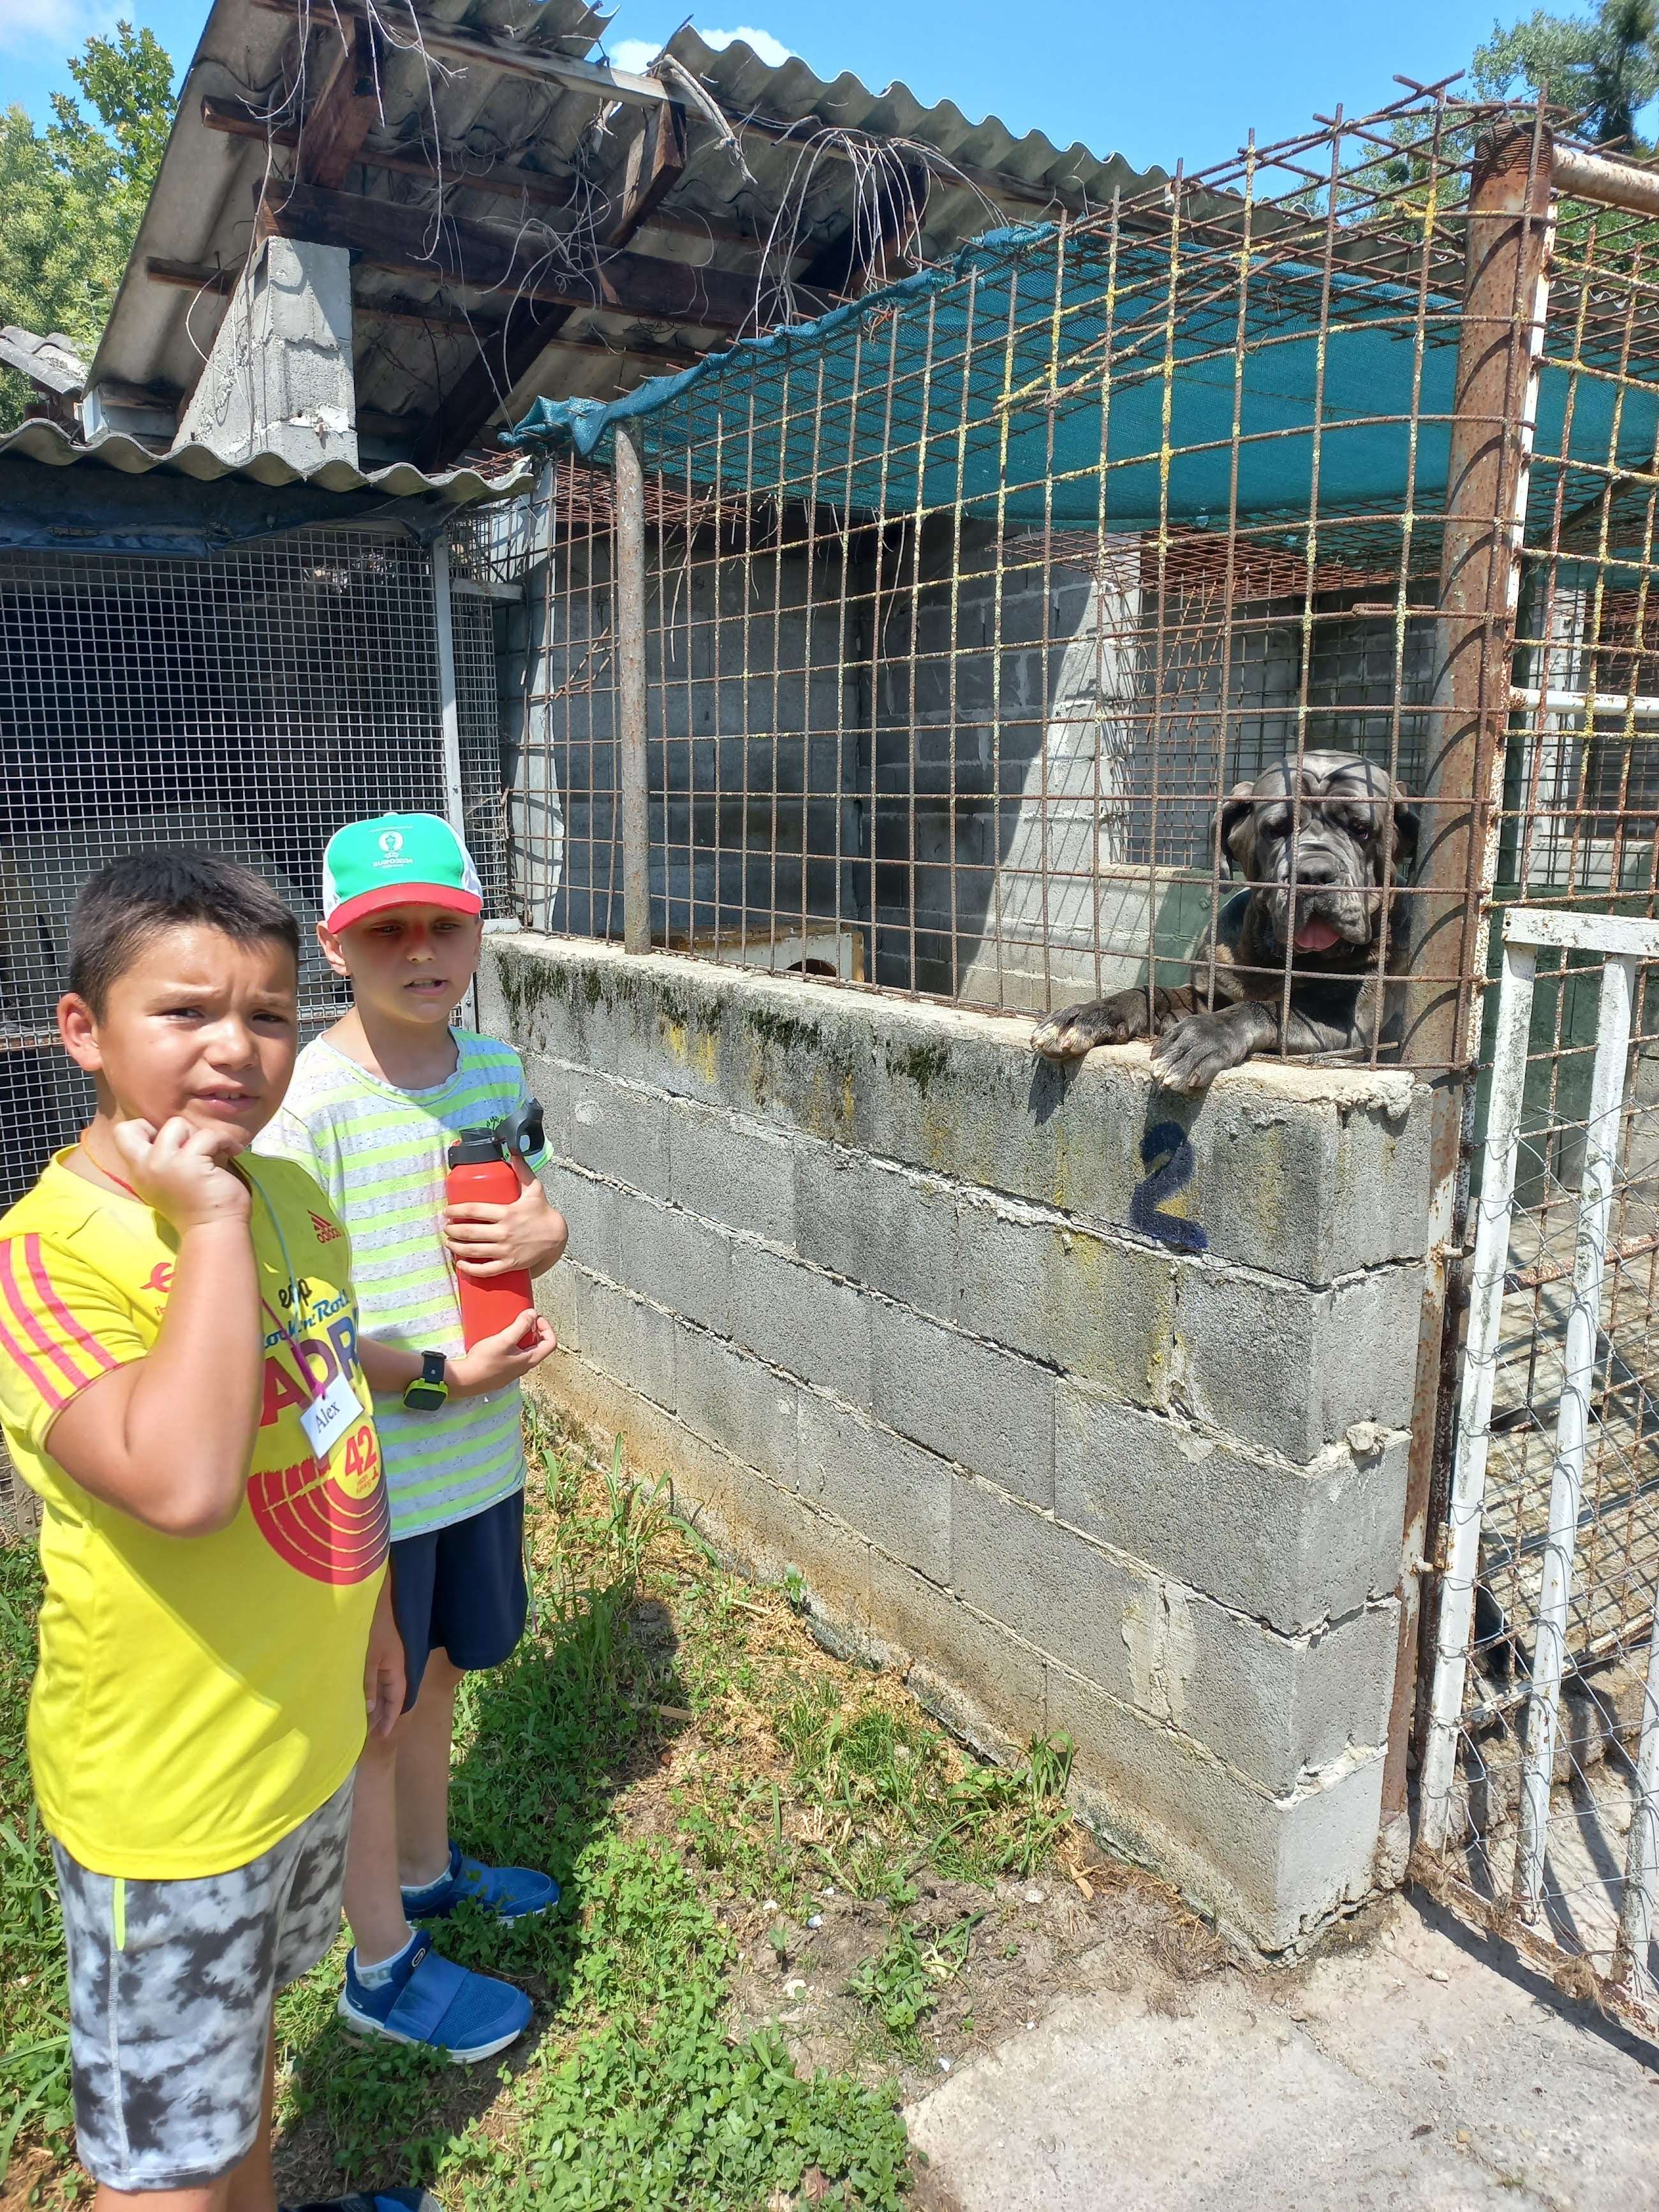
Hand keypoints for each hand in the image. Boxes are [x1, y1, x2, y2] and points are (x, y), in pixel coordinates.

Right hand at [112, 1116, 250, 1230]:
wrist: (213, 1230)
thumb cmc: (199, 1207)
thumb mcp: (170, 1180)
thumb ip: (167, 1157)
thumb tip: (187, 1133)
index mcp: (140, 1172)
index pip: (123, 1132)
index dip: (146, 1128)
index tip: (174, 1142)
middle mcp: (147, 1166)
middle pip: (145, 1124)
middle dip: (173, 1130)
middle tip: (195, 1146)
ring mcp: (165, 1163)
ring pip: (179, 1125)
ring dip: (203, 1135)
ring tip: (218, 1151)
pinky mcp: (190, 1162)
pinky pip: (208, 1136)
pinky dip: (224, 1141)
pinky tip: (233, 1151)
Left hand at [364, 1577, 405, 1737]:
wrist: (380, 1599)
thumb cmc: (374, 1627)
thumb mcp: (370, 1657)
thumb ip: (369, 1683)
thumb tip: (369, 1709)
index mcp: (397, 1670)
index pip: (396, 1701)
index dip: (388, 1719)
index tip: (379, 1737)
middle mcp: (395, 1667)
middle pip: (391, 1696)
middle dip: (381, 1715)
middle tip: (368, 1733)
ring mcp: (388, 1660)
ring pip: (385, 1687)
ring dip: (376, 1702)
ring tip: (363, 1719)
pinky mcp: (380, 1652)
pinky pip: (379, 1677)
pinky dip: (372, 1689)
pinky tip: (361, 1694)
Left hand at [444, 1175, 568, 1280]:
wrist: (556, 1237)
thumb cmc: (542, 1212)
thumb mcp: (534, 1189)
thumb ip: (522, 1170)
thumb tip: (514, 1151)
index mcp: (507, 1213)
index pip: (474, 1210)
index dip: (456, 1210)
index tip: (447, 1210)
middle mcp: (504, 1232)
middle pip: (470, 1232)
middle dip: (453, 1230)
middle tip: (446, 1227)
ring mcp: (506, 1250)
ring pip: (474, 1251)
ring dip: (456, 1247)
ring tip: (449, 1242)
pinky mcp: (509, 1265)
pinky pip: (485, 1270)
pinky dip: (470, 1269)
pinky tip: (460, 1263)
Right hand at [447, 1310, 558, 1397]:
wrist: (466, 1380)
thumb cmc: (486, 1361)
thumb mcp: (505, 1339)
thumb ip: (520, 1326)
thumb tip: (533, 1314)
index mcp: (530, 1360)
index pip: (551, 1343)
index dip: (546, 1328)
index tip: (535, 1318)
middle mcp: (524, 1367)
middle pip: (538, 1346)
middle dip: (533, 1331)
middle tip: (522, 1320)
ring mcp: (513, 1371)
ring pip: (524, 1351)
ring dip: (521, 1338)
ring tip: (509, 1328)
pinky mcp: (502, 1372)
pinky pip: (512, 1356)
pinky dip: (511, 1345)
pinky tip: (498, 1340)